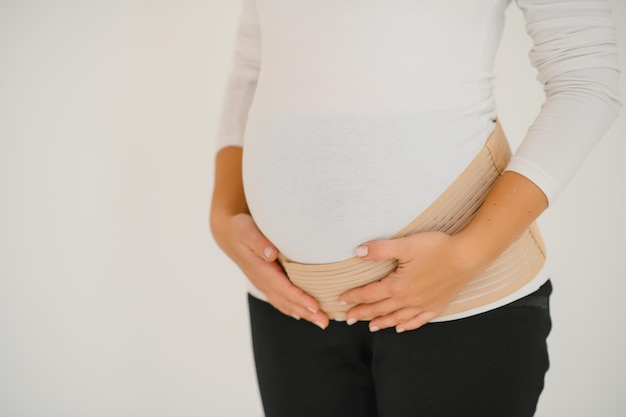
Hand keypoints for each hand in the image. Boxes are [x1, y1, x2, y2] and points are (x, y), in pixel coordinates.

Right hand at [212, 213, 328, 328]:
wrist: (228, 233)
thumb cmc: (241, 229)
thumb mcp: (248, 231)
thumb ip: (259, 242)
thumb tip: (271, 254)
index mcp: (261, 270)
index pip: (284, 289)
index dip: (300, 299)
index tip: (316, 306)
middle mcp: (263, 281)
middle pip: (287, 301)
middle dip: (306, 312)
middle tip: (325, 322)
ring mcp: (263, 284)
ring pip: (284, 303)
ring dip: (302, 313)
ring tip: (320, 322)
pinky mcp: (265, 282)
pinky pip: (280, 299)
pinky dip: (291, 308)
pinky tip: (301, 314)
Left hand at [338, 232, 485, 332]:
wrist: (468, 257)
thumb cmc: (437, 248)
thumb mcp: (405, 244)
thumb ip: (380, 249)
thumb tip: (358, 252)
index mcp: (398, 286)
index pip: (369, 294)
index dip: (354, 297)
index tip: (341, 301)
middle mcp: (408, 300)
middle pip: (380, 309)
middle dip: (362, 313)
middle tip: (348, 319)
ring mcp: (423, 305)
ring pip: (397, 318)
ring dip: (381, 322)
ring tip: (369, 326)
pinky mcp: (436, 305)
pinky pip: (418, 320)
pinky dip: (406, 325)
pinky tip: (400, 328)